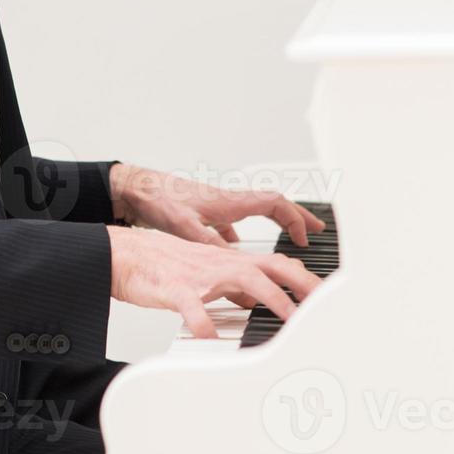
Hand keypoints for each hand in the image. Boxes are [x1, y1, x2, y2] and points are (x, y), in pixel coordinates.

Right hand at [106, 224, 322, 336]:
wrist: (125, 255)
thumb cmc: (163, 266)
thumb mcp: (206, 272)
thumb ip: (233, 284)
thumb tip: (258, 300)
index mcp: (229, 261)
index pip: (277, 264)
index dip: (305, 279)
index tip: (328, 296)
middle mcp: (220, 264)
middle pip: (271, 267)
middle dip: (301, 285)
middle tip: (323, 305)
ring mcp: (200, 275)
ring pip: (242, 280)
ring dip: (269, 299)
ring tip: (287, 320)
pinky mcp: (175, 289)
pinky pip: (192, 308)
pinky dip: (204, 325)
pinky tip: (211, 339)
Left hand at [108, 162, 326, 247]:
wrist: (136, 188)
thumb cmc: (159, 200)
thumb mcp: (186, 227)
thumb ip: (212, 246)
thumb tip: (238, 265)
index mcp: (229, 202)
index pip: (274, 203)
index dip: (295, 218)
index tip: (306, 237)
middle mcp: (227, 201)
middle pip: (272, 204)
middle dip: (297, 216)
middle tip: (317, 229)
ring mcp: (216, 206)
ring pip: (254, 212)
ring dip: (274, 223)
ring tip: (287, 238)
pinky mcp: (203, 213)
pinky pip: (232, 222)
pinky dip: (242, 234)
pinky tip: (236, 249)